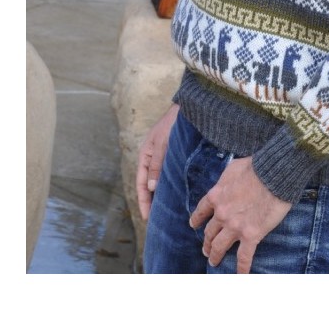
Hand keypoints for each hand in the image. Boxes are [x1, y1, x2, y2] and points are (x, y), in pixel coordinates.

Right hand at [135, 104, 179, 220]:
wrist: (188, 108)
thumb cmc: (173, 122)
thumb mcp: (162, 143)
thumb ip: (156, 165)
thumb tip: (150, 188)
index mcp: (144, 155)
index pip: (140, 183)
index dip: (143, 201)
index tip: (147, 217)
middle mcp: (152, 158)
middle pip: (148, 185)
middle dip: (151, 201)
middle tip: (157, 220)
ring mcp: (162, 157)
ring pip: (159, 180)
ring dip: (161, 194)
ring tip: (167, 211)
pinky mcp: (173, 155)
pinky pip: (169, 174)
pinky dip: (170, 185)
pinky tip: (177, 194)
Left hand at [189, 156, 290, 273]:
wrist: (273, 174)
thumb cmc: (255, 166)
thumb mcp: (233, 167)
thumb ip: (225, 179)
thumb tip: (226, 182)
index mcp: (216, 196)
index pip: (201, 211)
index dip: (197, 219)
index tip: (194, 225)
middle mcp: (222, 214)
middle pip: (210, 232)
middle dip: (207, 242)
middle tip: (206, 249)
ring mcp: (235, 227)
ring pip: (220, 246)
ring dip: (215, 255)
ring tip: (214, 261)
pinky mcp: (251, 235)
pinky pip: (244, 257)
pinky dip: (242, 269)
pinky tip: (241, 276)